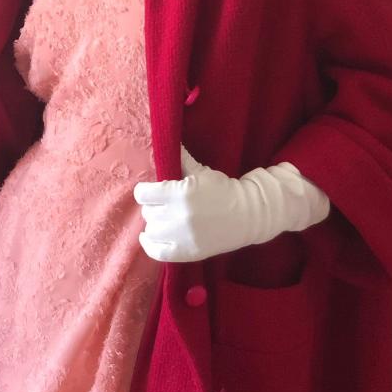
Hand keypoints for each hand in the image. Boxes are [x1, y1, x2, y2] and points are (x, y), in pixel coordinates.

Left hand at [133, 144, 330, 262]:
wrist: (247, 215)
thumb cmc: (223, 190)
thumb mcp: (202, 172)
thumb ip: (181, 158)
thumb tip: (167, 139)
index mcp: (181, 193)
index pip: (144, 194)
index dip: (145, 190)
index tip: (149, 190)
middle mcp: (179, 217)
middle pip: (148, 212)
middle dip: (154, 206)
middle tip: (163, 203)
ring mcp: (183, 237)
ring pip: (151, 230)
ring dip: (155, 223)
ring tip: (163, 218)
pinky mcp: (188, 253)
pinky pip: (157, 252)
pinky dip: (149, 244)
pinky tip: (149, 236)